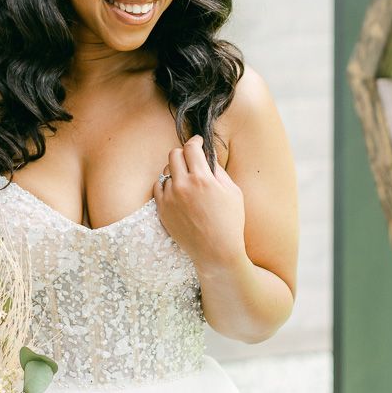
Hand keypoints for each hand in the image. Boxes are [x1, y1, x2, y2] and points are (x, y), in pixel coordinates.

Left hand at [152, 135, 245, 271]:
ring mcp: (169, 198)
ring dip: (176, 170)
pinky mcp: (162, 209)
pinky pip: (158, 187)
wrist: (216, 251)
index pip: (191, 148)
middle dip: (183, 153)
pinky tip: (177, 190)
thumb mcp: (233, 192)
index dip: (195, 141)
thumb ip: (218, 170)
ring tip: (187, 178)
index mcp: (202, 179)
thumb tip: (207, 156)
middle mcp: (182, 186)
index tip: (198, 142)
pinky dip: (167, 185)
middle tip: (191, 159)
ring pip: (165, 171)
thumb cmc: (230, 222)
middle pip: (174, 154)